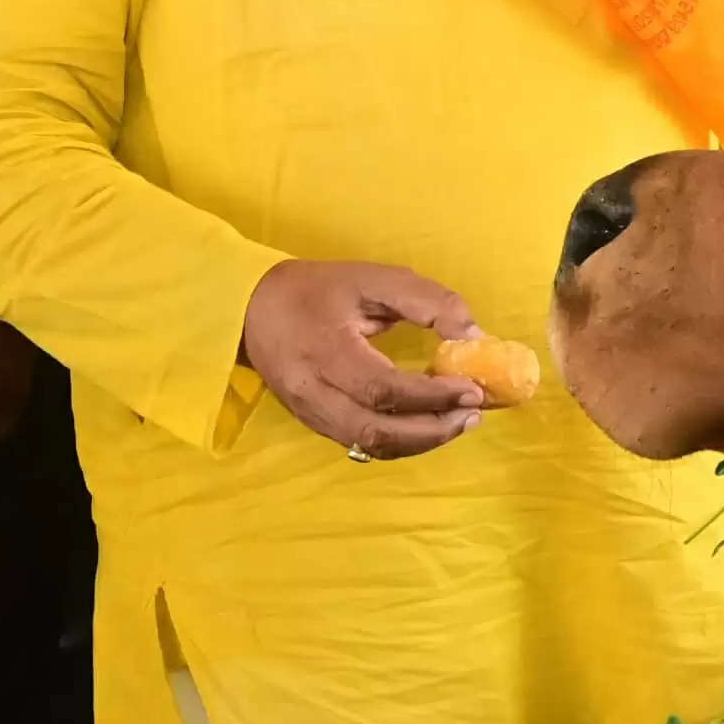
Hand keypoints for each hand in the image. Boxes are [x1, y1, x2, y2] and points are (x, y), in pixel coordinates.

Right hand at [240, 258, 495, 459]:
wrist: (250, 308)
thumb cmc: (317, 290)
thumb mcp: (372, 278)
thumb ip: (426, 300)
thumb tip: (473, 334)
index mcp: (325, 351)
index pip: (384, 389)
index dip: (432, 396)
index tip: (473, 389)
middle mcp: (313, 392)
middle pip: (377, 431)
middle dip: (433, 429)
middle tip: (473, 413)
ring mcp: (310, 413)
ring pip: (370, 445)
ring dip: (421, 441)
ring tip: (458, 422)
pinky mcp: (313, 423)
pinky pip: (360, 444)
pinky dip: (400, 442)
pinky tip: (428, 425)